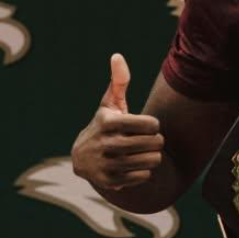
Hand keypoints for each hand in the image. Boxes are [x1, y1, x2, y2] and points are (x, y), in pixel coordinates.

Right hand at [71, 54, 163, 190]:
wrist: (82, 158)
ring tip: (143, 152)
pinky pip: (144, 177)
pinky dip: (144, 172)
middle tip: (146, 141)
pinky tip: (133, 166)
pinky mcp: (110, 181)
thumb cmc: (105, 125)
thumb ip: (118, 81)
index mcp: (109, 122)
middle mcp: (107, 144)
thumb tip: (117, 56)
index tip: (145, 126)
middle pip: (155, 143)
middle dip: (156, 141)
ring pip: (152, 161)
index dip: (153, 125)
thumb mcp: (109, 104)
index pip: (152, 124)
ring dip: (152, 156)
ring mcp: (107, 164)